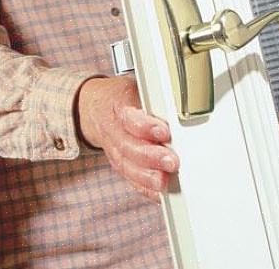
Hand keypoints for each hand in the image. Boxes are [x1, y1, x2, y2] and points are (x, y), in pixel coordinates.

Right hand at [76, 75, 178, 201]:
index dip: (145, 127)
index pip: (129, 118)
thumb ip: (154, 98)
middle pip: (129, 146)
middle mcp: (113, 130)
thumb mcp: (135, 86)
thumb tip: (183, 103)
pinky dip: (145, 188)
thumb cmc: (122, 96)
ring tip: (165, 181)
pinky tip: (159, 191)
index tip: (164, 132)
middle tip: (172, 161)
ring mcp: (114, 149)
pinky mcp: (119, 163)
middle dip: (151, 157)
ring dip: (147, 176)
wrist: (95, 108)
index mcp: (118, 106)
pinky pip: (130, 178)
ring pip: (127, 166)